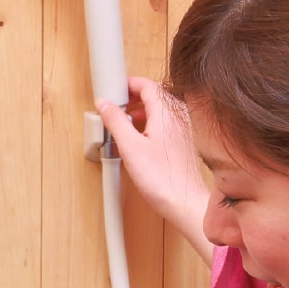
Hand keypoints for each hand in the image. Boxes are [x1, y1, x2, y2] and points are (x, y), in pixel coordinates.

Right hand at [98, 77, 214, 263]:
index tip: (116, 90)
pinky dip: (150, 128)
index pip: (147, 84)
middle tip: (117, 107)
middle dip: (133, 99)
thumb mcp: (130, 147)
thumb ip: (116, 121)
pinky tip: (139, 143)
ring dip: (140, 114)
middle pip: (154, 96)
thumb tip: (104, 104)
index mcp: (166, 112)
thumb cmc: (162, 179)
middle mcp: (177, 117)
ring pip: (159, 112)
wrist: (184, 202)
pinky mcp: (183, 144)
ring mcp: (183, 131)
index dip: (129, 84)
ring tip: (125, 126)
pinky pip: (164, 126)